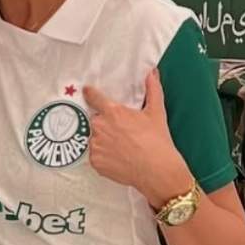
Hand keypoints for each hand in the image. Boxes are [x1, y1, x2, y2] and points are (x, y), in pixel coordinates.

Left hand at [81, 68, 192, 200]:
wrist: (157, 171)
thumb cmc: (157, 142)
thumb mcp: (157, 112)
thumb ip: (153, 89)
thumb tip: (152, 73)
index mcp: (113, 112)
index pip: (94, 97)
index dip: (90, 93)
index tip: (87, 91)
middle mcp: (100, 127)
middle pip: (96, 120)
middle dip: (105, 123)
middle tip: (122, 131)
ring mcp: (96, 145)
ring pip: (95, 138)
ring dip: (103, 140)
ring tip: (122, 146)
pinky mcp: (95, 162)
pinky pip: (95, 155)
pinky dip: (103, 156)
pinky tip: (118, 157)